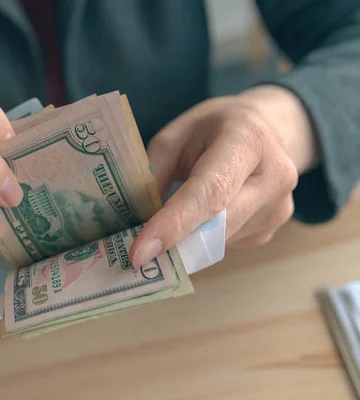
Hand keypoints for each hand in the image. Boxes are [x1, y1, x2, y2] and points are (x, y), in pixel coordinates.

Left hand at [130, 85, 319, 266]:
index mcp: (247, 139)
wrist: (265, 130)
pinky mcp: (271, 228)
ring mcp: (278, 207)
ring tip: (176, 213)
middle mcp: (273, 175)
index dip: (175, 223)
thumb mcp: (175, 137)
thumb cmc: (212, 130)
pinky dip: (204, 237)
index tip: (141, 252)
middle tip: (136, 253)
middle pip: (218, 224)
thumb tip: (137, 223)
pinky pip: (226, 244)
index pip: (211, 190)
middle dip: (174, 241)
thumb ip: (155, 174)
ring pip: (219, 240)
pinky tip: (203, 212)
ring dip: (188, 237)